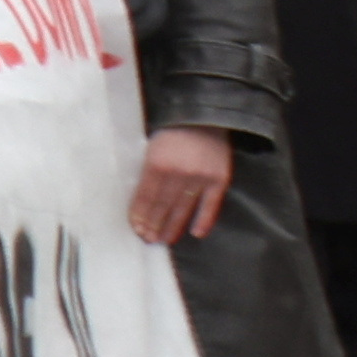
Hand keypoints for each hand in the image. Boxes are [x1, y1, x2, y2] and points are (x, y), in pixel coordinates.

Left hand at [132, 122, 235, 245]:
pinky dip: (204, 220)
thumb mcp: (152, 148)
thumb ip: (148, 172)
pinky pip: (211, 205)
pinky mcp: (219, 179)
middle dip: (154, 225)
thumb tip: (141, 201)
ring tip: (165, 240)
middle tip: (149, 239)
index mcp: (157, 164)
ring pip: (184, 209)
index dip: (141, 216)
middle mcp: (178, 173)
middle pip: (163, 206)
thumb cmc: (172, 132)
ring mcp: (200, 177)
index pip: (146, 197)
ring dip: (174, 227)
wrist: (203, 116)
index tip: (137, 229)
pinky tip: (196, 233)